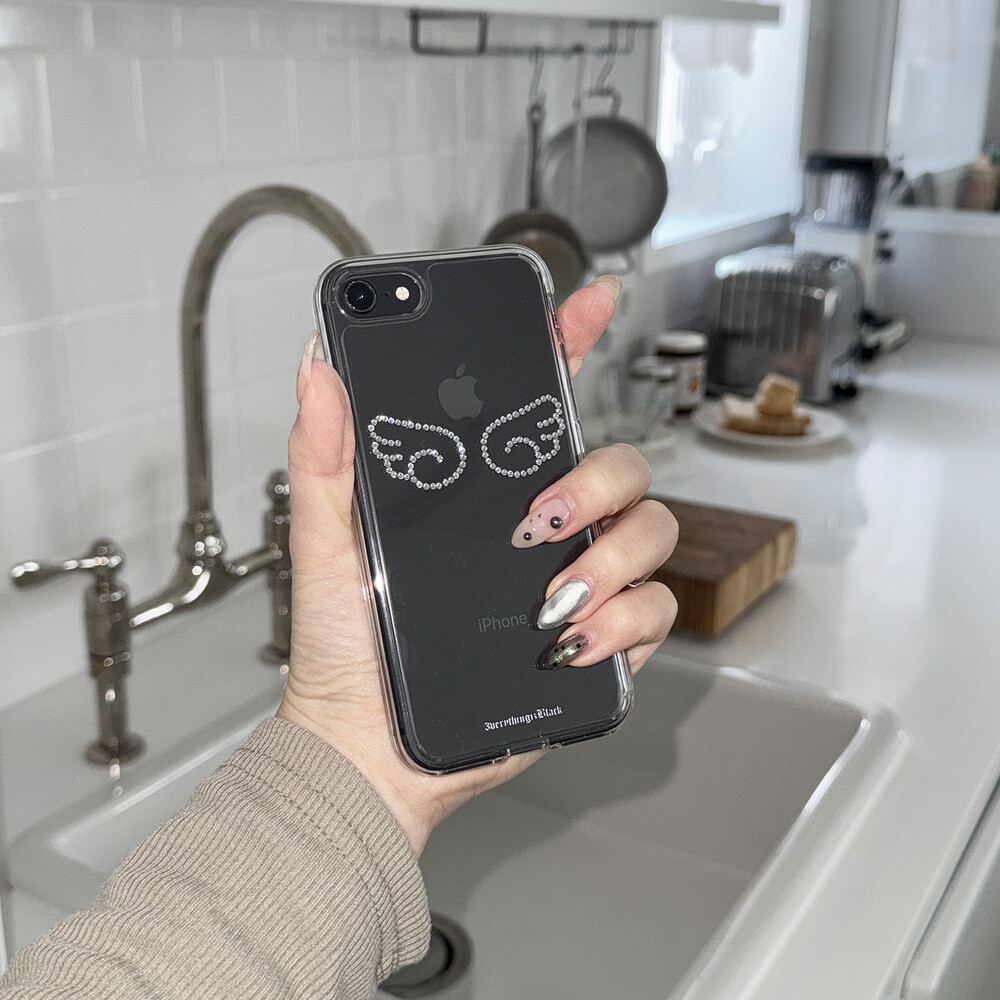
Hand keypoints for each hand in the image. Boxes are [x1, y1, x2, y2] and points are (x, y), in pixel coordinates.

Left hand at [277, 276, 677, 855]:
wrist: (371, 746)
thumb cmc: (347, 647)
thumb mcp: (325, 543)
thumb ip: (324, 458)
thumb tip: (318, 367)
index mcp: (486, 493)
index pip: (541, 402)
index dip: (570, 344)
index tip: (588, 303)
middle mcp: (542, 529)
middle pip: (620, 466)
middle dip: (595, 482)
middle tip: (537, 521)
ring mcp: (577, 583)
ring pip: (652, 531)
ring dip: (613, 559)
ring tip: (550, 599)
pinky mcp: (600, 642)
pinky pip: (656, 610)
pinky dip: (623, 623)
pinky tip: (569, 642)